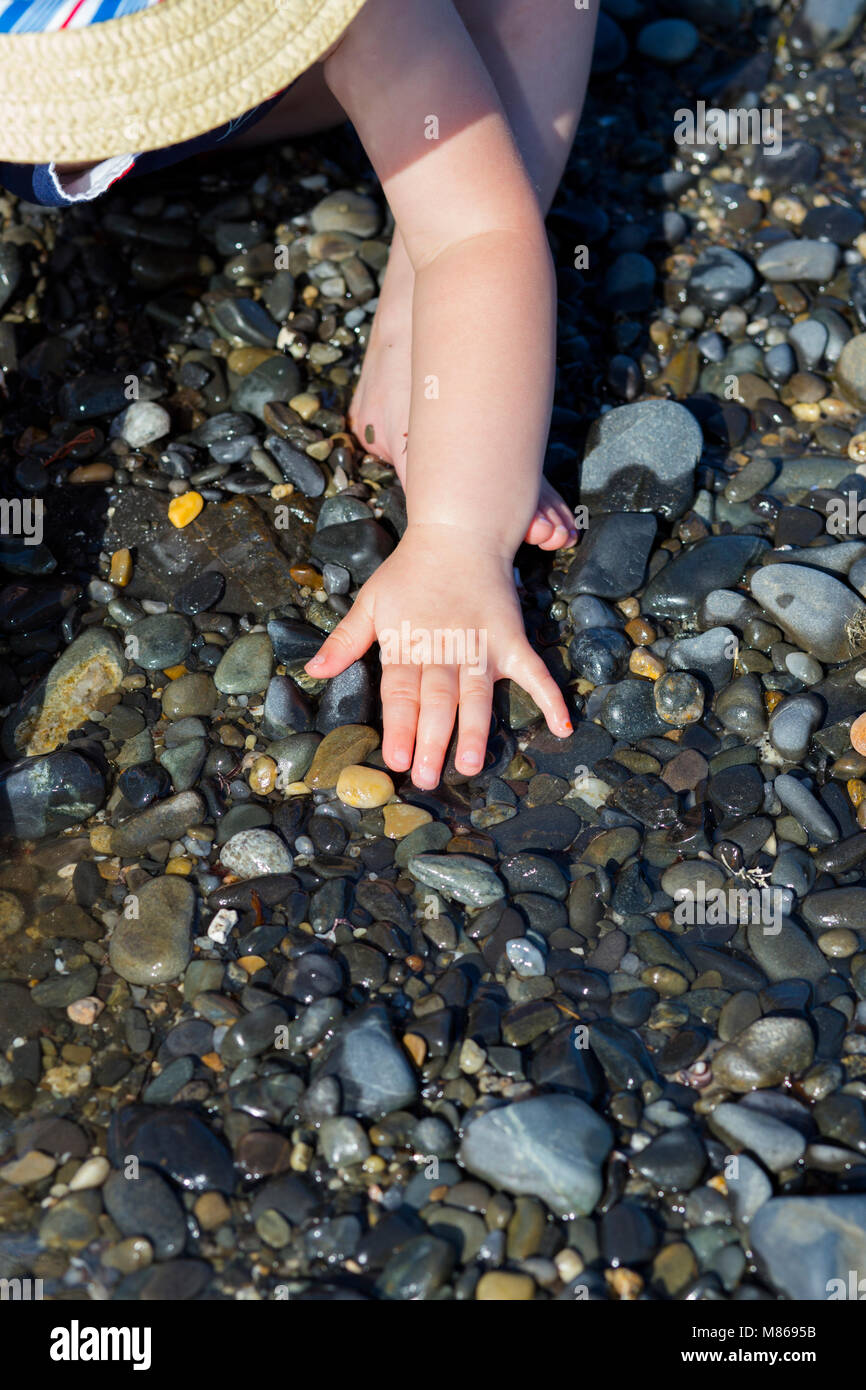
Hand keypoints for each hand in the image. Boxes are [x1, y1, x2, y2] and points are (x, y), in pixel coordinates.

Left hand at [304, 522, 572, 788]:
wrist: (457, 534)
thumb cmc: (410, 571)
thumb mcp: (371, 602)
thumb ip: (345, 641)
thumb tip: (312, 671)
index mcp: (408, 646)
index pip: (401, 694)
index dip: (399, 727)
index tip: (395, 759)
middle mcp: (445, 650)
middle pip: (437, 701)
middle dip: (431, 740)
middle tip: (426, 776)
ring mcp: (481, 646)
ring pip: (476, 694)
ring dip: (474, 730)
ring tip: (471, 765)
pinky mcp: (511, 639)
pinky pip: (534, 671)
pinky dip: (550, 697)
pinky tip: (562, 727)